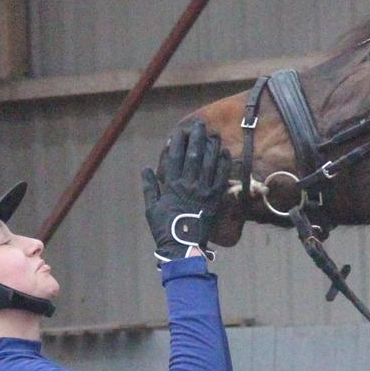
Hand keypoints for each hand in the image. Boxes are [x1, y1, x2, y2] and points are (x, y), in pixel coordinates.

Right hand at [142, 121, 230, 262]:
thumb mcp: (151, 207)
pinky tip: (224, 152)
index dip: (178, 142)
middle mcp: (188, 184)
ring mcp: (203, 190)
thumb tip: (146, 169)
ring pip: (209, 162)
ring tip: (213, 134)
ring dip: (211, 146)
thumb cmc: (165, 227)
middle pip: (194, 154)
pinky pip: (221, 176)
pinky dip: (223, 163)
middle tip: (200, 125)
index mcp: (171, 185)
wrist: (183, 245)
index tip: (180, 131)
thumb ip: (149, 187)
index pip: (175, 157)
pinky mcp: (215, 198)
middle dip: (197, 137)